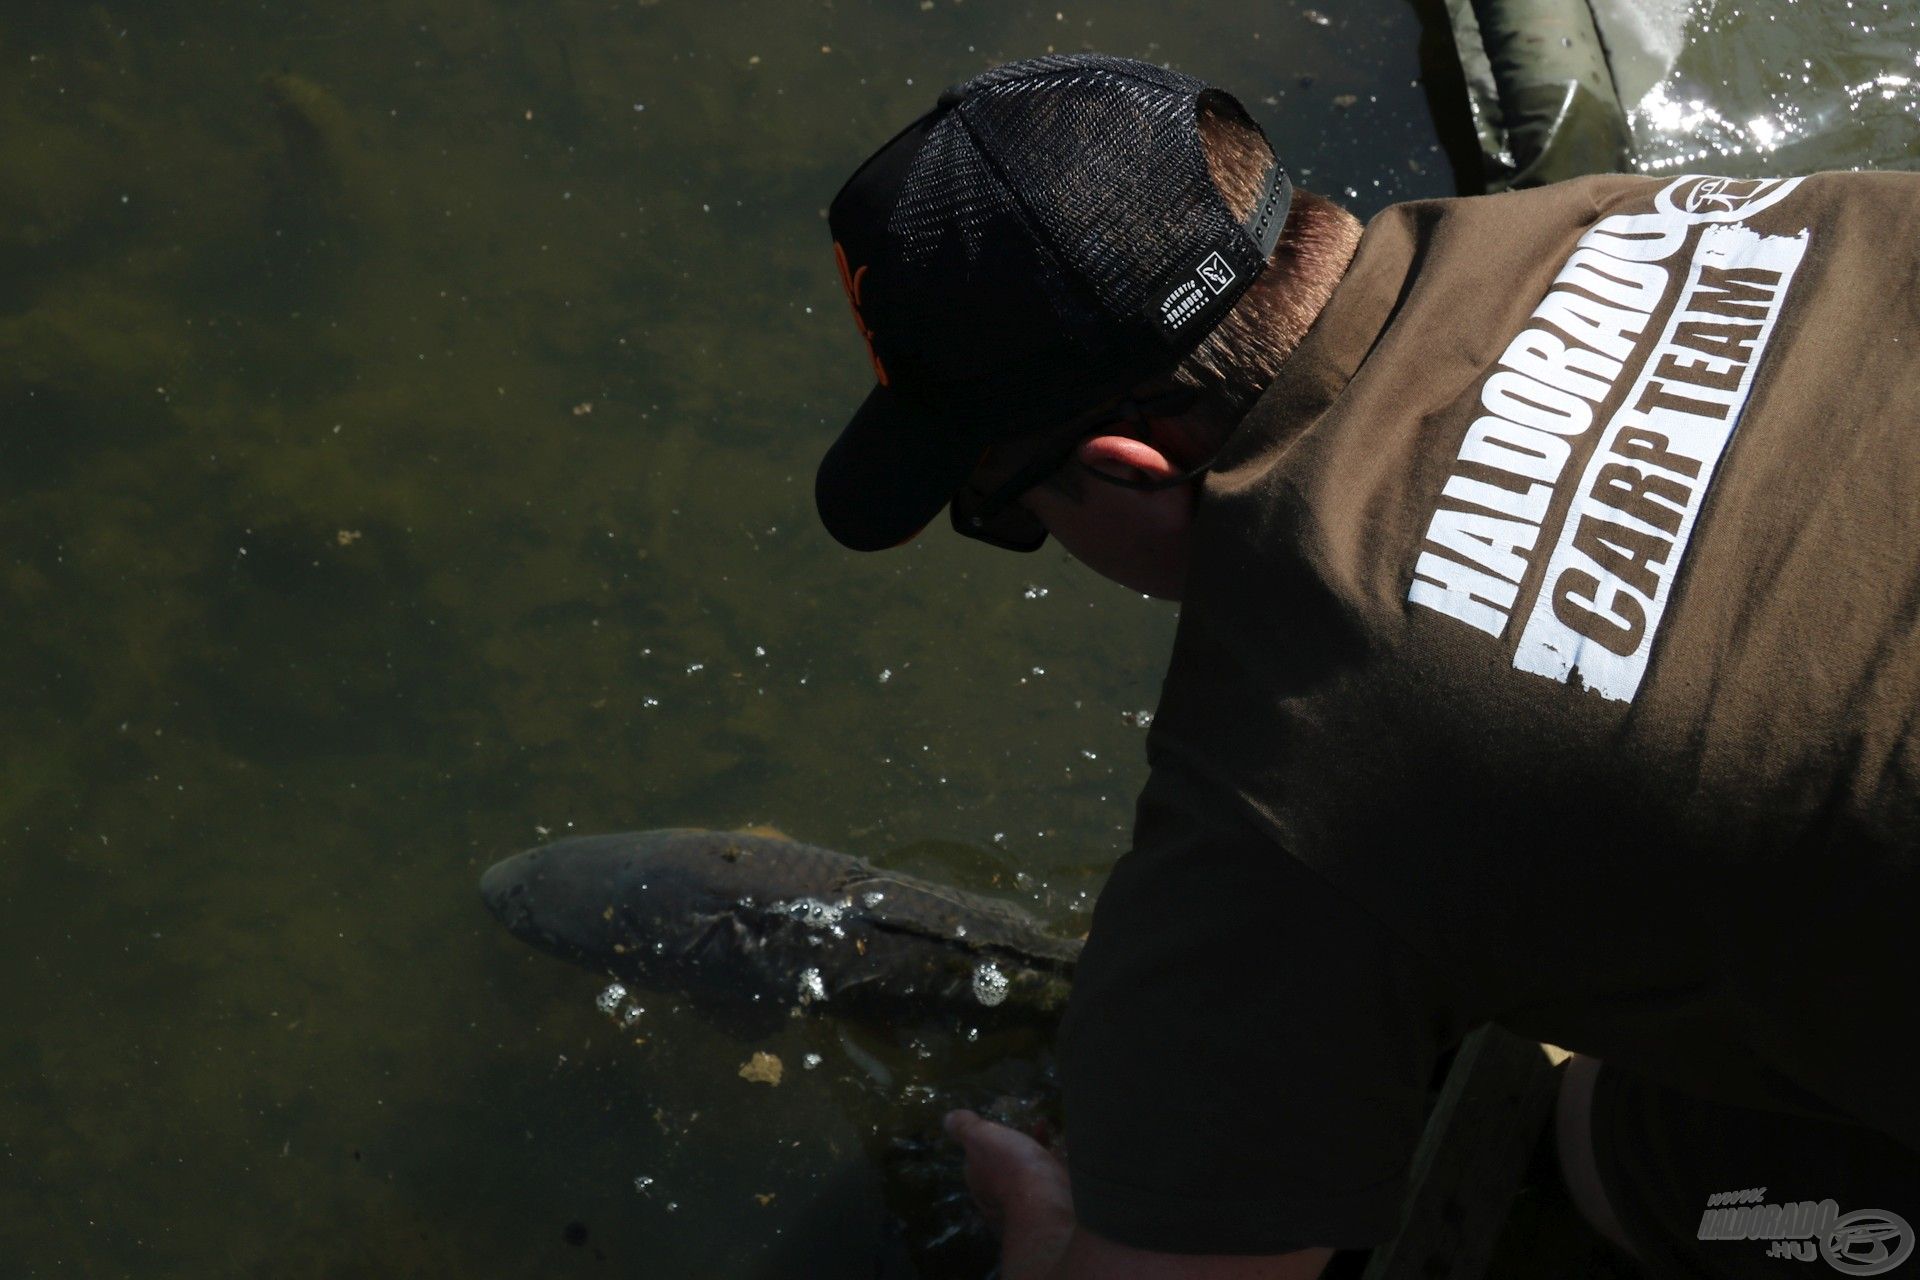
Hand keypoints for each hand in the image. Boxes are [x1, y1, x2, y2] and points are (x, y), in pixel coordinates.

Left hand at [944, 1108, 1076, 1279]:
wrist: (1047, 1205)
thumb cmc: (1010, 1169)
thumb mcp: (980, 1138)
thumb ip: (965, 1127)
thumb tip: (948, 1119)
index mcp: (979, 1182)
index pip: (978, 1160)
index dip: (988, 1140)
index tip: (1003, 1124)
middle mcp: (999, 1199)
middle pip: (1006, 1167)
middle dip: (1017, 1147)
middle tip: (1032, 1126)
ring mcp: (1026, 1207)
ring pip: (1030, 1175)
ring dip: (1038, 1153)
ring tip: (1049, 1132)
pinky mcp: (1052, 1208)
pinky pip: (1052, 1182)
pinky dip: (1057, 1164)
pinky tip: (1066, 1151)